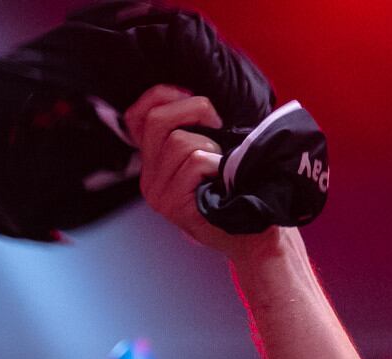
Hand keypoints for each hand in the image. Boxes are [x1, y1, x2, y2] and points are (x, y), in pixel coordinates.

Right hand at [125, 85, 251, 257]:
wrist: (254, 232)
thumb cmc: (240, 187)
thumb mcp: (213, 150)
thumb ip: (197, 127)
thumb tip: (196, 92)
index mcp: (154, 160)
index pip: (136, 115)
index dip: (164, 96)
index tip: (197, 105)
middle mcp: (149, 176)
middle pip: (157, 120)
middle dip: (195, 111)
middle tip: (218, 128)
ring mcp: (158, 193)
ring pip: (179, 142)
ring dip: (211, 146)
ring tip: (221, 166)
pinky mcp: (172, 205)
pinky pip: (195, 162)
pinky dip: (217, 164)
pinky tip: (222, 180)